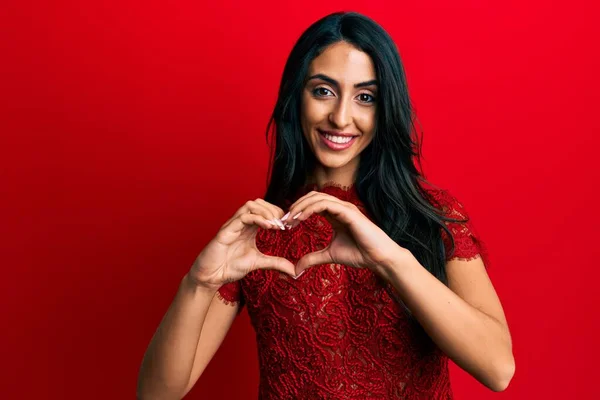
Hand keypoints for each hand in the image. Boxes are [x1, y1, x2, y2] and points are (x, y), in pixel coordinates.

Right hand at [189, 199, 296, 289]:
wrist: (211, 276)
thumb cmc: (230, 267)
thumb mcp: (258, 263)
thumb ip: (275, 263)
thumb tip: (294, 270)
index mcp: (249, 227)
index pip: (264, 209)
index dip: (278, 213)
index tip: (288, 226)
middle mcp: (241, 222)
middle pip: (258, 202)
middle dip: (273, 209)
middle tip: (283, 224)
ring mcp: (233, 225)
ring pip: (250, 204)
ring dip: (266, 211)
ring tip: (276, 225)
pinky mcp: (226, 231)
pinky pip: (242, 217)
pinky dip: (258, 218)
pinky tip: (268, 227)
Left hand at [284, 191, 403, 276]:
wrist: (378, 258)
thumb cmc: (359, 254)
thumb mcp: (329, 256)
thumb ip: (312, 258)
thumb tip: (295, 269)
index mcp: (335, 214)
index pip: (311, 204)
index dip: (296, 211)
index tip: (284, 225)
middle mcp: (339, 208)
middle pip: (311, 197)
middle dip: (295, 207)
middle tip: (283, 221)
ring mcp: (344, 207)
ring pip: (317, 198)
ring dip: (300, 206)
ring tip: (289, 219)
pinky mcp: (348, 211)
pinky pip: (325, 204)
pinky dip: (310, 209)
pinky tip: (300, 219)